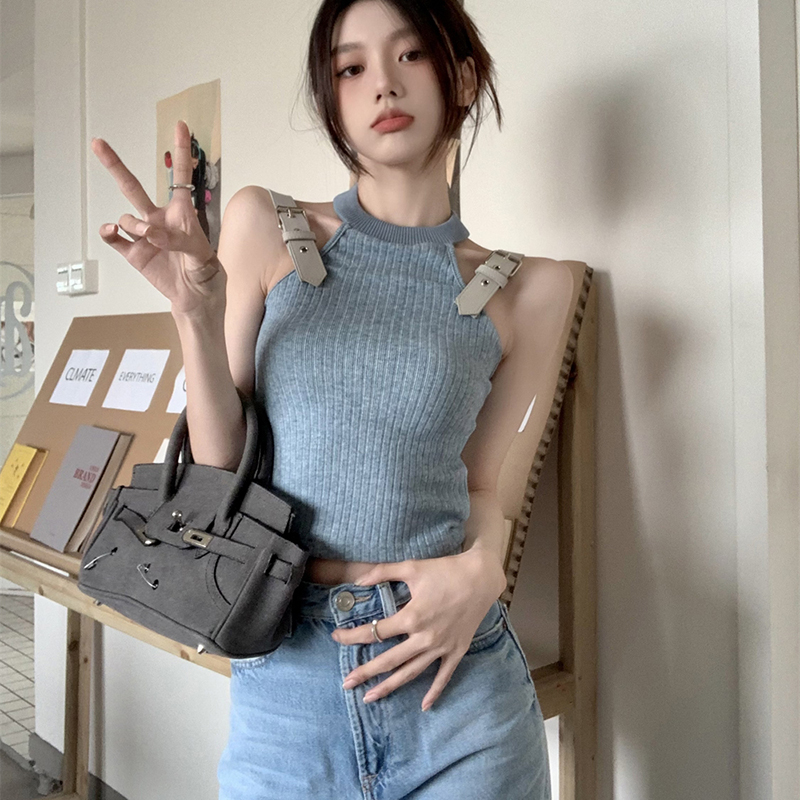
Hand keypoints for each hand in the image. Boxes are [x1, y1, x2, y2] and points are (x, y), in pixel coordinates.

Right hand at [91, 120, 222, 316]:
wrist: (194, 296)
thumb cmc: (203, 270)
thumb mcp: (201, 255)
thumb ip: (179, 241)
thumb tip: (151, 234)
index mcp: (181, 213)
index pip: (179, 177)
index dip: (180, 151)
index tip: (181, 125)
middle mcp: (158, 219)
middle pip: (133, 187)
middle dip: (115, 165)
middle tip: (98, 143)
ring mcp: (143, 235)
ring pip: (126, 217)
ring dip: (133, 224)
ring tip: (149, 237)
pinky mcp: (133, 252)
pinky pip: (114, 238)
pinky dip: (110, 233)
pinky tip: (112, 232)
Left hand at [332, 548, 506, 710]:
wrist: (481, 577)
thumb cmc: (445, 570)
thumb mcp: (411, 566)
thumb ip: (382, 572)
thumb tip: (357, 581)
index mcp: (412, 617)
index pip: (375, 632)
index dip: (353, 636)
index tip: (336, 637)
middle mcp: (424, 637)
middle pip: (389, 660)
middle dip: (365, 672)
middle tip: (346, 683)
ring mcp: (441, 647)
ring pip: (411, 673)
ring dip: (389, 687)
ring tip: (370, 698)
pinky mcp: (457, 650)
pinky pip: (444, 676)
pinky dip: (434, 692)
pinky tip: (424, 706)